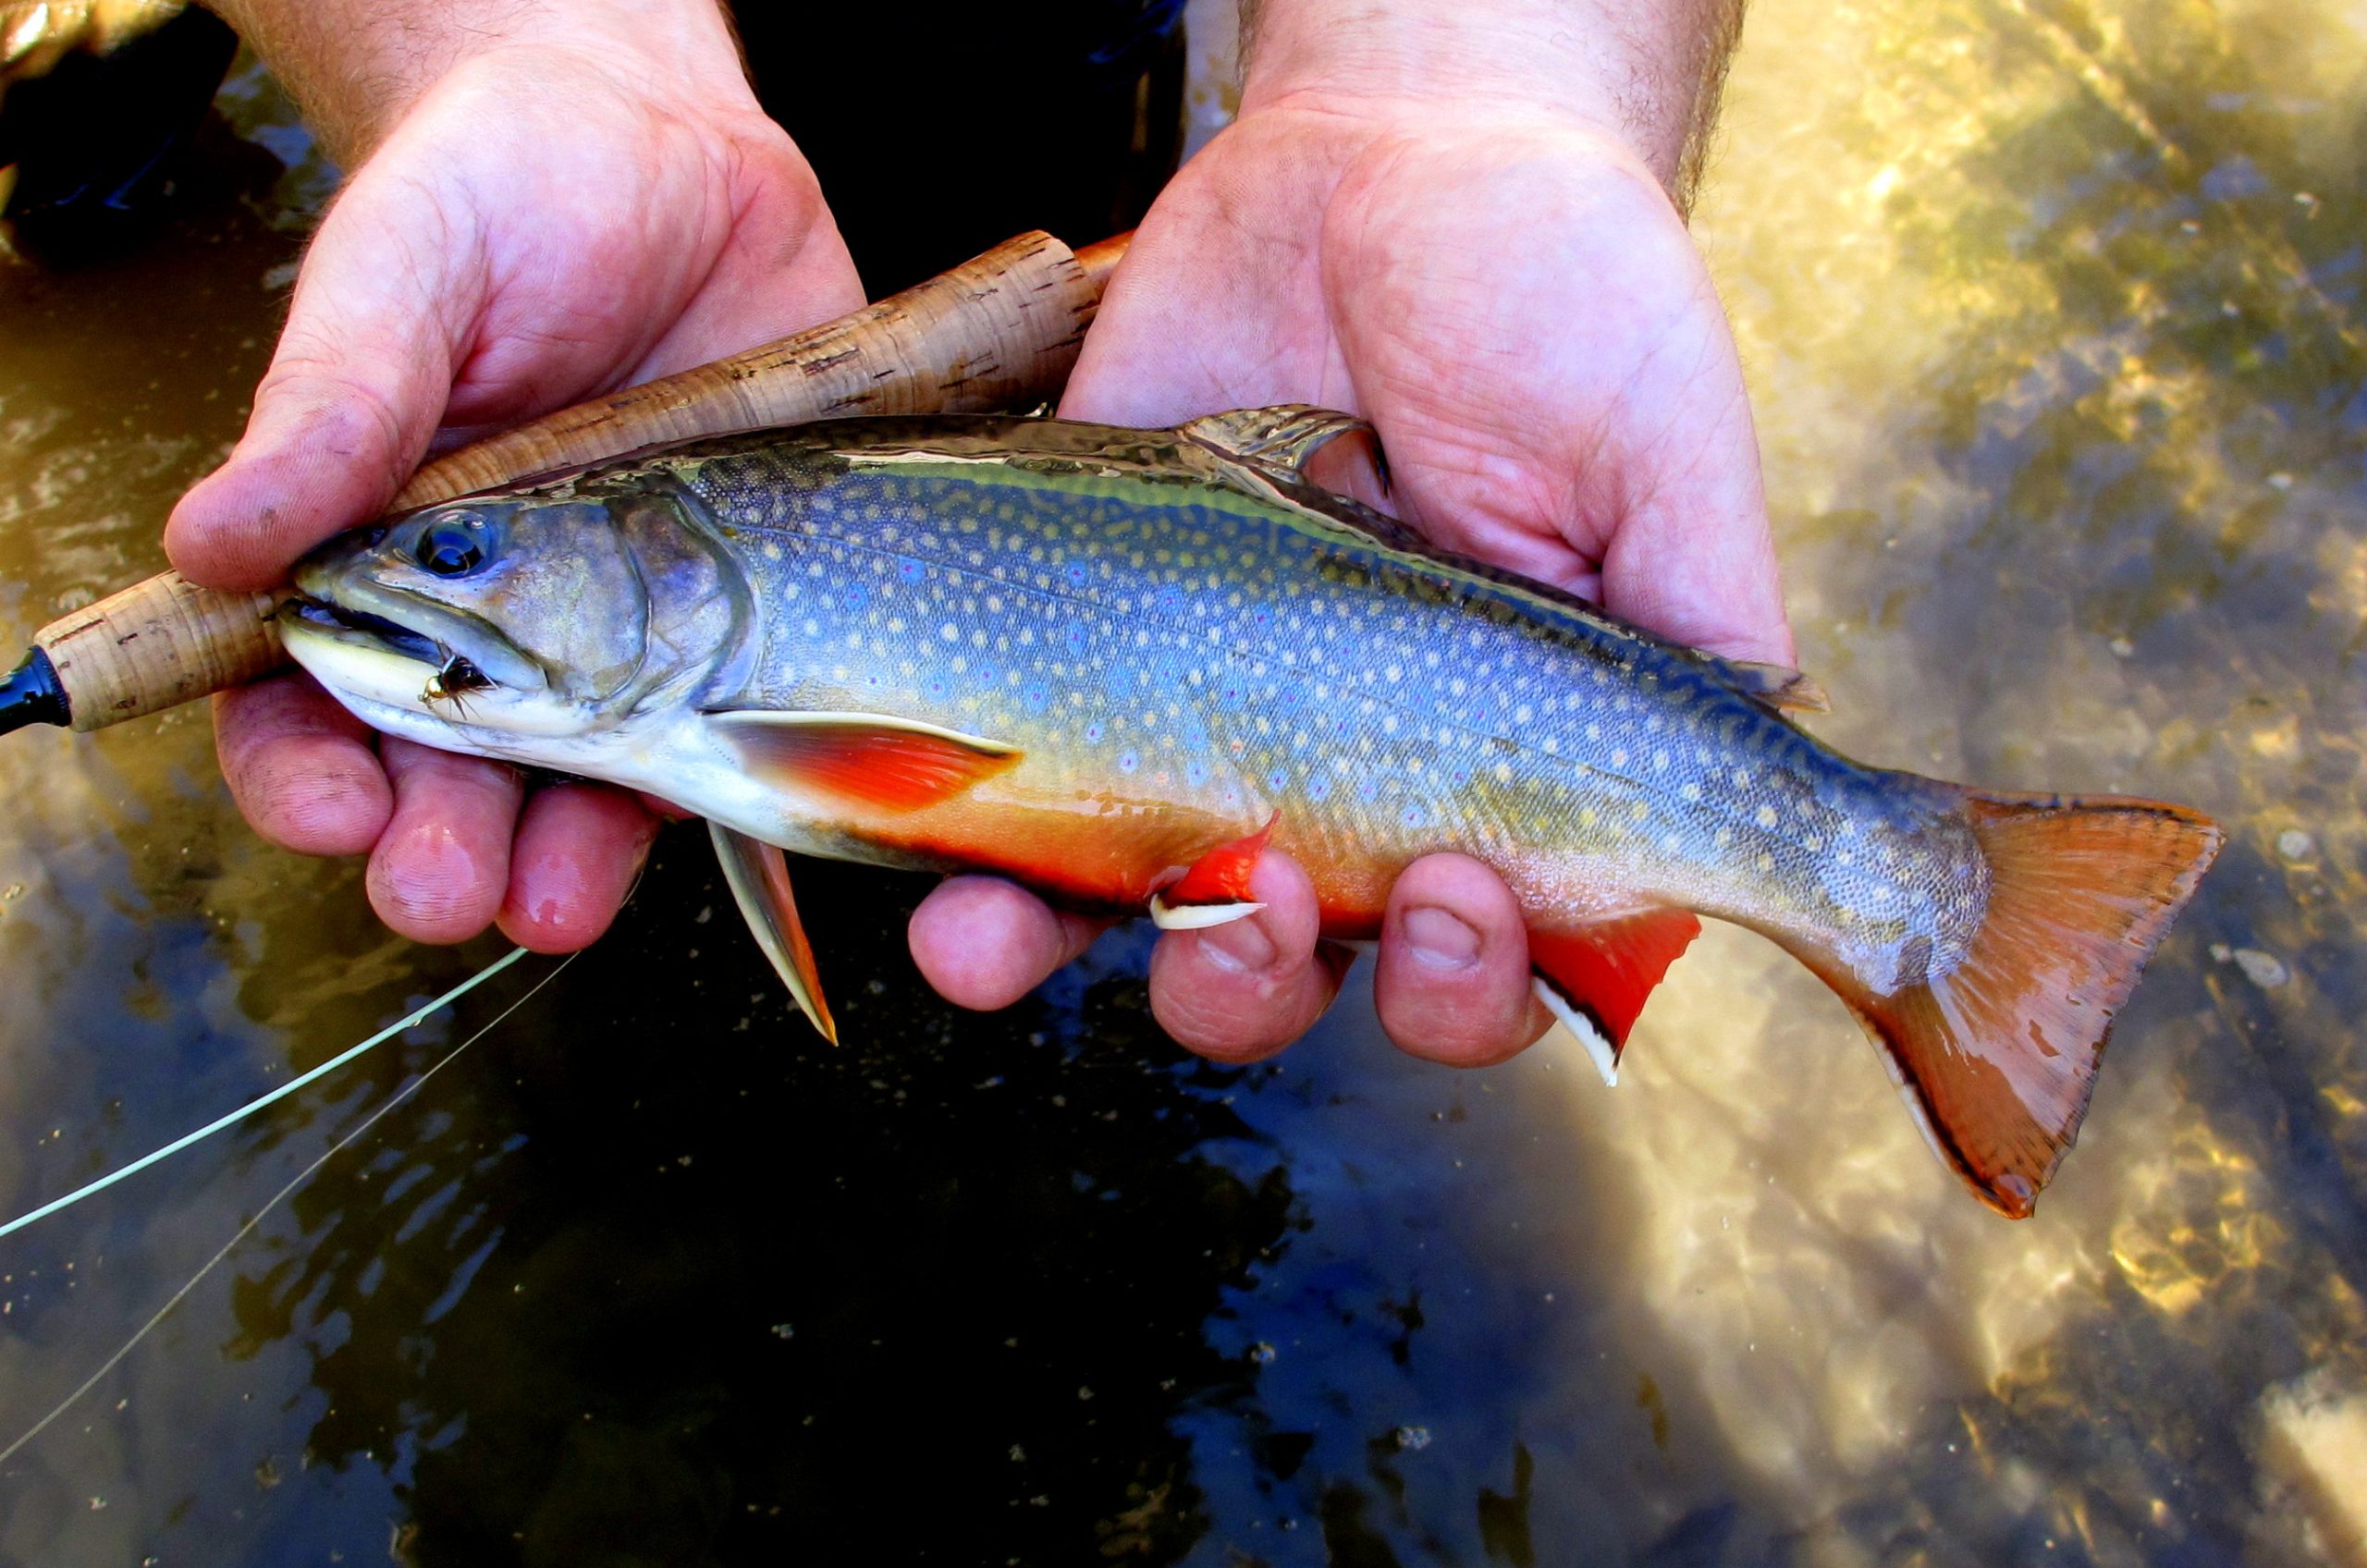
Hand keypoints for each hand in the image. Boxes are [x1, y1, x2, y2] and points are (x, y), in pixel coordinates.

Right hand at [167, 16, 864, 950]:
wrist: (682, 159)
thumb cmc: (506, 196)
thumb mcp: (408, 274)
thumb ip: (333, 408)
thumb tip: (210, 541)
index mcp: (375, 551)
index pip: (305, 697)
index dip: (303, 767)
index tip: (326, 805)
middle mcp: (493, 615)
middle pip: (444, 773)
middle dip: (434, 848)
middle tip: (440, 888)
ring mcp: (622, 633)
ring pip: (578, 786)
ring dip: (558, 860)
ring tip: (551, 905)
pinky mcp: (740, 624)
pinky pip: (724, 732)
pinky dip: (709, 791)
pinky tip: (702, 815)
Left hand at [908, 85, 1790, 1064]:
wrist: (1386, 153)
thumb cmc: (1560, 298)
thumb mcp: (1670, 465)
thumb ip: (1701, 638)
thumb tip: (1747, 814)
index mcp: (1506, 771)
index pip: (1497, 960)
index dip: (1470, 985)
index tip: (1455, 892)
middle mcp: (1357, 778)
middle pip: (1311, 977)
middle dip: (1272, 979)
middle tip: (1272, 882)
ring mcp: (1208, 731)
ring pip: (1154, 929)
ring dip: (1110, 961)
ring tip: (1059, 930)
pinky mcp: (1077, 666)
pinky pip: (1016, 821)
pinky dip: (981, 893)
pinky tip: (954, 902)